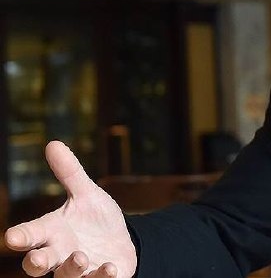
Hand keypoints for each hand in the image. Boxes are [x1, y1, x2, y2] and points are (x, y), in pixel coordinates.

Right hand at [3, 141, 136, 276]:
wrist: (121, 241)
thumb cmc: (95, 219)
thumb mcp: (86, 194)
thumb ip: (70, 173)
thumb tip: (53, 143)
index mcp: (52, 232)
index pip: (30, 234)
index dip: (21, 237)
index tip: (12, 237)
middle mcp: (60, 253)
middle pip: (39, 264)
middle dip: (36, 263)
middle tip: (37, 259)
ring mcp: (79, 270)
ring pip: (66, 276)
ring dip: (71, 268)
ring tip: (81, 257)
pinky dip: (102, 277)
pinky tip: (110, 268)